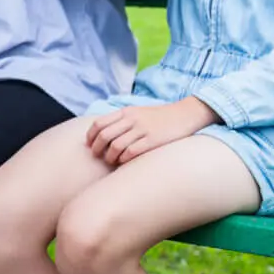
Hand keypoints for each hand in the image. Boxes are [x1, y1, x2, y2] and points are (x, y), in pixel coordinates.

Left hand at [86, 98, 219, 165]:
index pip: (99, 123)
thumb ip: (122, 120)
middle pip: (105, 135)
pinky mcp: (153, 140)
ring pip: (116, 145)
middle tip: (97, 156)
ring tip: (111, 161)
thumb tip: (103, 134)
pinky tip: (124, 162)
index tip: (89, 145)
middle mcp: (132, 119)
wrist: (185, 114)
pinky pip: (132, 151)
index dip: (91, 136)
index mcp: (126, 112)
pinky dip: (124, 159)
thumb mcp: (138, 112)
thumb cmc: (159, 117)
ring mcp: (143, 129)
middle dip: (97, 148)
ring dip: (110, 156)